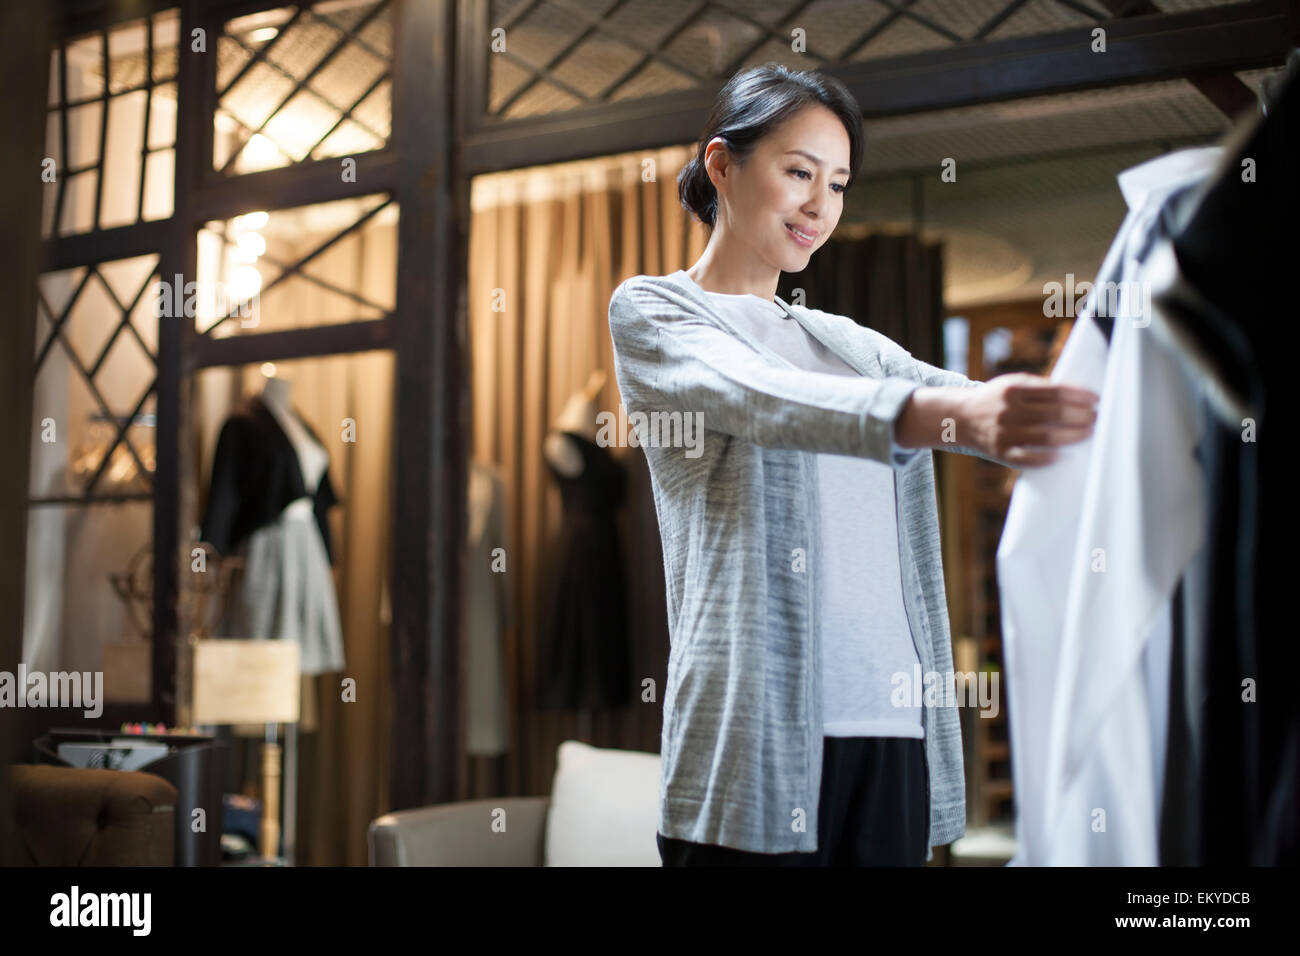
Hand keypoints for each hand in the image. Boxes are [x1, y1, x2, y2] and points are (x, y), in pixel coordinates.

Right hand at [957, 373, 1098, 466]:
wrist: (960, 418)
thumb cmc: (996, 400)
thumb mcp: (1012, 385)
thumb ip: (1040, 389)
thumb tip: (1079, 395)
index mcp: (1014, 389)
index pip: (1056, 391)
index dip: (1080, 395)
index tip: (1096, 400)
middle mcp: (1008, 410)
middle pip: (1055, 414)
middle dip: (1082, 416)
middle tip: (1095, 418)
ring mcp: (1004, 432)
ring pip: (1047, 436)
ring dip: (1073, 435)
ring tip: (1087, 433)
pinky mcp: (1001, 452)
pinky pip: (1027, 458)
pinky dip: (1046, 458)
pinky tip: (1060, 456)